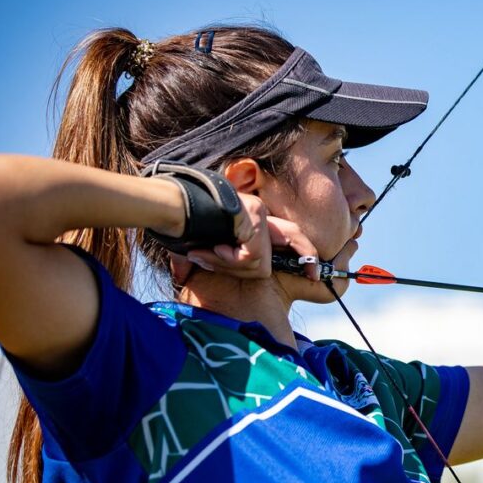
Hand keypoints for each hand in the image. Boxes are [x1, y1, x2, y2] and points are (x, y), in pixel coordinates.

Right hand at [170, 194, 319, 283]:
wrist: (167, 204)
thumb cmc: (176, 224)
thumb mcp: (195, 245)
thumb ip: (202, 259)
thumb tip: (182, 278)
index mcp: (249, 219)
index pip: (286, 234)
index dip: (301, 252)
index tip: (313, 274)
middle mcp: (258, 213)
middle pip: (294, 236)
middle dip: (306, 258)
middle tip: (315, 277)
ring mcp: (257, 213)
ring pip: (260, 262)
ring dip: (232, 267)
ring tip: (208, 255)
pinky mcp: (253, 217)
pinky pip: (251, 256)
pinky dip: (230, 261)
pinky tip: (213, 249)